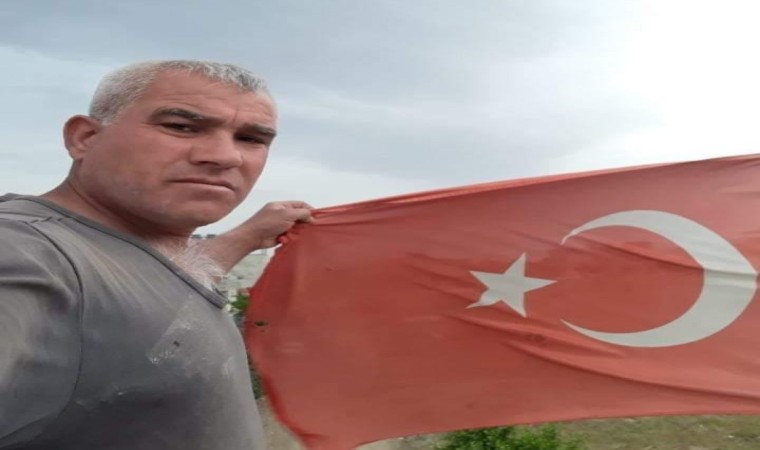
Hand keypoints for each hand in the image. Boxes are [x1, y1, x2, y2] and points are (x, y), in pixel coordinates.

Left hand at [196, 200, 312, 272]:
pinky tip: (294, 239)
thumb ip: (301, 213)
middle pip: (298, 216)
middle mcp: (281, 214)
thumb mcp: (286, 214)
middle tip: (312, 228)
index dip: (309, 209)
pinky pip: (290, 235)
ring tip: (303, 234)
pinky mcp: (279, 235)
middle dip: (305, 221)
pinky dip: (293, 237)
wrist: (252, 237)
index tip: (317, 217)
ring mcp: (280, 225)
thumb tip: (311, 217)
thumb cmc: (268, 222)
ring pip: (295, 227)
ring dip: (299, 231)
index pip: (299, 204)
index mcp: (282, 206)